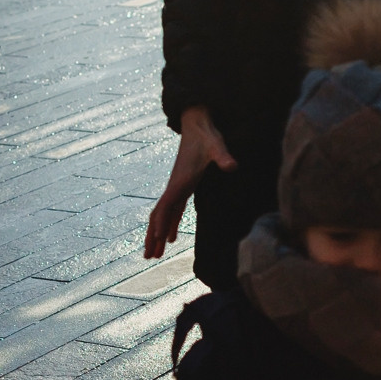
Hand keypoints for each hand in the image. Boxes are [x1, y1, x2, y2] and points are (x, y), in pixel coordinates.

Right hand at [145, 106, 235, 258]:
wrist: (197, 122)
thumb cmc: (207, 135)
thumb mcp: (216, 146)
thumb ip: (223, 157)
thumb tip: (232, 166)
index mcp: (179, 181)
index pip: (165, 206)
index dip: (159, 223)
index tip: (155, 240)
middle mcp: (174, 186)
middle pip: (158, 216)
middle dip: (152, 236)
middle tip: (148, 257)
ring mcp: (177, 187)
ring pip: (162, 215)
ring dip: (157, 234)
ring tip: (153, 254)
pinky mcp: (183, 187)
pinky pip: (172, 210)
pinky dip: (169, 224)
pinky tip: (171, 238)